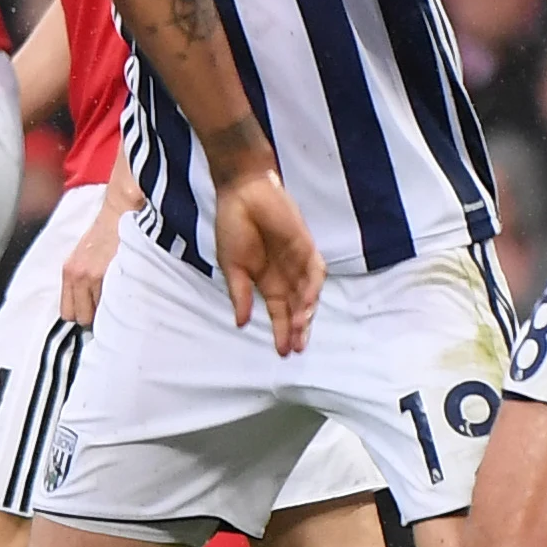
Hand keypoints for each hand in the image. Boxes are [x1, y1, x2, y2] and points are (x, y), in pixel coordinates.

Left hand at [58, 199, 123, 326]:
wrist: (121, 208)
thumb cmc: (106, 229)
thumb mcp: (84, 253)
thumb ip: (82, 277)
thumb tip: (87, 302)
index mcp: (70, 271)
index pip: (67, 312)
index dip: (81, 315)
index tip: (92, 314)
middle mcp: (79, 276)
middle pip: (83, 318)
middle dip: (96, 318)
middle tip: (108, 309)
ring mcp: (96, 276)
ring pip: (102, 313)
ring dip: (112, 311)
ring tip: (121, 302)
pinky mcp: (115, 273)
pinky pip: (117, 302)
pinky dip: (124, 302)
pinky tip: (130, 294)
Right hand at [208, 166, 324, 354]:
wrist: (242, 192)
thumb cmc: (233, 225)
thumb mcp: (231, 266)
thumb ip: (240, 294)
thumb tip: (241, 323)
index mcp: (266, 282)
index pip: (278, 313)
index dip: (281, 332)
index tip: (282, 353)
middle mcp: (285, 275)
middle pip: (297, 309)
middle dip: (297, 330)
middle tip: (296, 349)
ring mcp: (297, 262)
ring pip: (308, 294)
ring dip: (305, 313)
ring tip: (299, 330)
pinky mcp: (306, 247)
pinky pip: (315, 272)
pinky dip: (312, 288)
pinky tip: (305, 303)